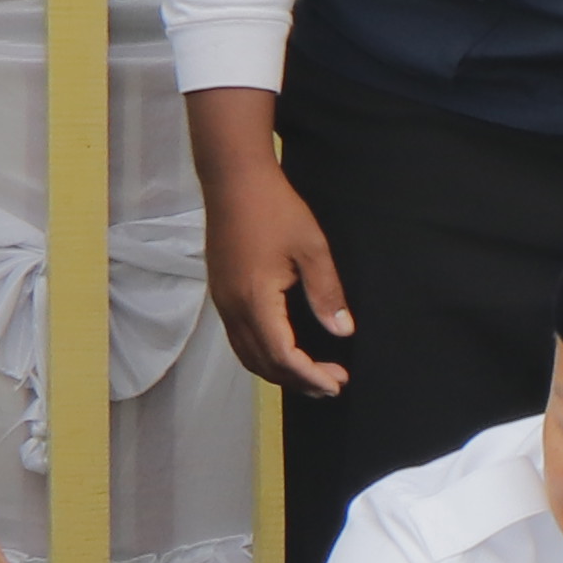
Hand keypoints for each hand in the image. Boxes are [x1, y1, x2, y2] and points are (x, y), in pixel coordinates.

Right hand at [188, 93, 349, 394]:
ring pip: (246, 354)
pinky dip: (262, 354)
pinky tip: (283, 350)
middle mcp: (232, 308)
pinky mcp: (220, 291)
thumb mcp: (312, 248)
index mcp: (255, 300)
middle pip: (262, 363)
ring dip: (278, 371)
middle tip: (332, 383)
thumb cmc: (275, 208)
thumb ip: (326, 292)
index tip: (337, 382)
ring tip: (310, 376)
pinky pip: (238, 338)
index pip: (282, 355)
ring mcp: (222, 301)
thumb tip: (343, 331)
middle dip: (297, 380)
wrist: (233, 178)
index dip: (309, 375)